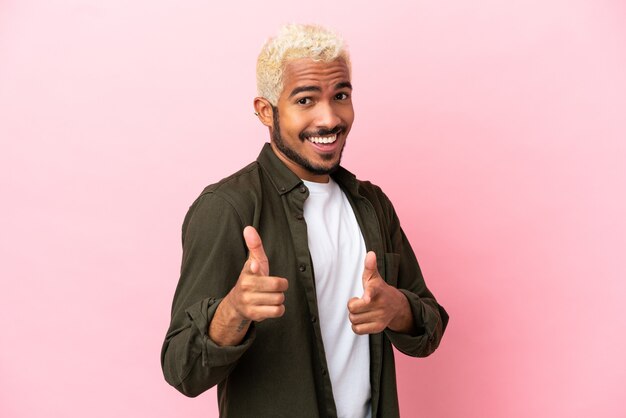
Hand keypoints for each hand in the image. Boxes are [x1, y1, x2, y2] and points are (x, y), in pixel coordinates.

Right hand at [209, 226, 287, 345]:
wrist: (237, 303)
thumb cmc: (251, 278)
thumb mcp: (253, 261)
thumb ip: (254, 245)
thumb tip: (249, 228)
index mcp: (247, 271)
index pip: (251, 268)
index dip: (255, 268)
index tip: (255, 266)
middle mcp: (246, 286)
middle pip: (277, 285)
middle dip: (280, 286)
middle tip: (274, 286)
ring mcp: (249, 301)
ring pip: (279, 298)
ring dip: (279, 297)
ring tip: (270, 296)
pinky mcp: (254, 315)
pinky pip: (278, 311)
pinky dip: (278, 308)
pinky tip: (270, 305)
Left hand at [347, 251, 412, 334]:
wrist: (397, 306)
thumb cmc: (379, 290)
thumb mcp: (374, 278)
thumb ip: (370, 266)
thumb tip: (371, 253)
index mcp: (378, 289)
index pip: (372, 290)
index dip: (368, 294)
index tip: (366, 298)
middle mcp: (381, 303)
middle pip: (353, 308)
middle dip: (352, 305)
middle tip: (358, 302)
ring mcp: (381, 316)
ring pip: (353, 319)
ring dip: (354, 316)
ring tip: (362, 310)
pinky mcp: (379, 328)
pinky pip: (357, 330)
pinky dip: (356, 326)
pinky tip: (362, 319)